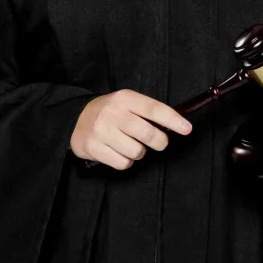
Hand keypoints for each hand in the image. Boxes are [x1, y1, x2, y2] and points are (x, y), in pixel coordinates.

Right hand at [70, 88, 192, 169]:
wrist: (75, 119)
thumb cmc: (110, 112)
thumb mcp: (126, 103)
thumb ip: (147, 112)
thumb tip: (176, 125)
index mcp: (124, 98)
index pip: (153, 109)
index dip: (173, 120)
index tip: (187, 129)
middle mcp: (112, 113)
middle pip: (148, 134)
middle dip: (160, 142)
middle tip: (159, 142)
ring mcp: (101, 131)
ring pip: (136, 151)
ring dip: (139, 153)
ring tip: (131, 145)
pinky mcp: (93, 148)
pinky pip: (123, 163)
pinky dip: (126, 162)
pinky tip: (119, 152)